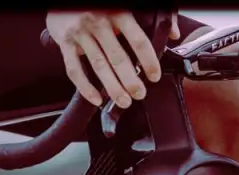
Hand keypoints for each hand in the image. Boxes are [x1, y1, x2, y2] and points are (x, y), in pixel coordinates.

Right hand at [46, 11, 179, 107]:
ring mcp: (81, 33)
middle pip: (118, 57)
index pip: (137, 40)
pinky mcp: (65, 43)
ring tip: (124, 101)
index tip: (154, 76)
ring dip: (112, 87)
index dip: (148, 60)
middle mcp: (98, 22)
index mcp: (118, 12)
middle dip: (131, 80)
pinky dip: (85, 87)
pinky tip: (96, 100)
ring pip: (99, 66)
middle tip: (140, 95)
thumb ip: (152, 15)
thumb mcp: (125, 3)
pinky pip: (75, 69)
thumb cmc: (98, 3)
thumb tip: (173, 34)